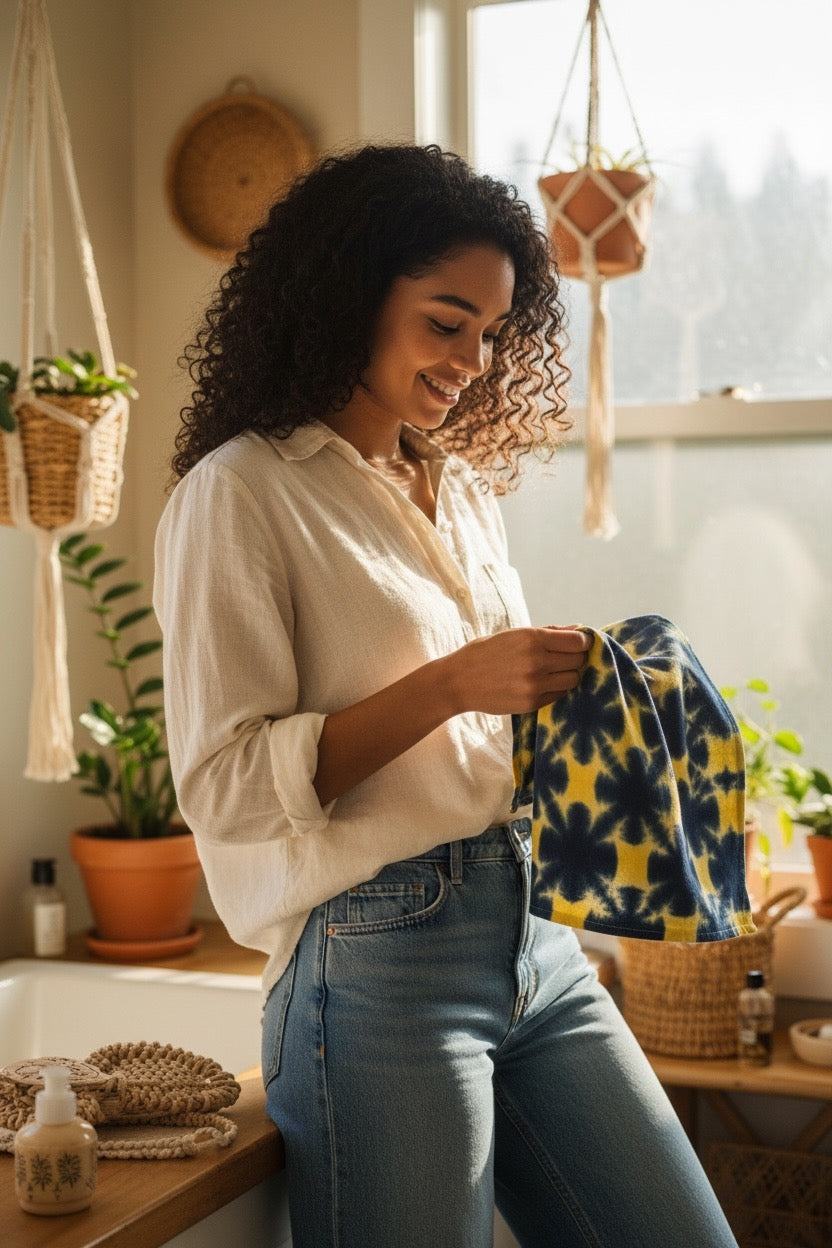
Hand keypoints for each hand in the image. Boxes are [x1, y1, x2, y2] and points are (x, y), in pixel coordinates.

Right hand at [442, 625, 591, 715]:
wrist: (458, 682)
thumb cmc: (485, 653)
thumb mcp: (513, 635)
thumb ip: (547, 632)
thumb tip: (577, 629)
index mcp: (532, 638)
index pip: (577, 641)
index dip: (582, 642)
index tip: (578, 643)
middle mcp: (537, 661)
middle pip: (578, 660)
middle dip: (575, 658)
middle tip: (563, 657)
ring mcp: (535, 684)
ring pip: (573, 679)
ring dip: (567, 674)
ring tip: (553, 671)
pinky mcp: (532, 703)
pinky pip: (559, 694)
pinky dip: (556, 688)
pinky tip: (542, 683)